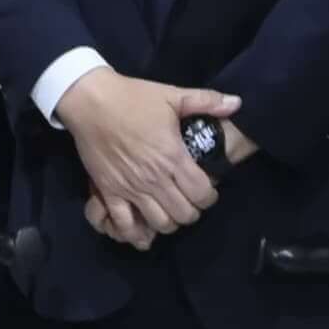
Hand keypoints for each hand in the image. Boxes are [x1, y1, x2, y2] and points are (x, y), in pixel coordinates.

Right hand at [61, 69, 238, 250]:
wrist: (91, 101)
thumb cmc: (133, 98)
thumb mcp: (171, 95)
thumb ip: (206, 101)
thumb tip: (237, 103)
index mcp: (173, 156)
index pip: (202, 193)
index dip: (210, 197)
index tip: (208, 190)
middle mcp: (155, 178)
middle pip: (184, 214)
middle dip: (192, 212)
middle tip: (189, 202)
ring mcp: (131, 188)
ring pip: (160, 223)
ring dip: (169, 222)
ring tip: (169, 211)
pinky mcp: (109, 192)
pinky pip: (125, 224)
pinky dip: (136, 232)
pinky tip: (143, 228)